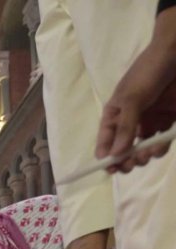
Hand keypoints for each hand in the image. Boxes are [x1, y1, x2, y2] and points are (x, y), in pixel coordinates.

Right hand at [96, 11, 175, 171]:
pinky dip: (160, 147)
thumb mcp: (132, 99)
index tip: (109, 169)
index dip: (106, 155)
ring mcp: (151, 119)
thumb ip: (125, 127)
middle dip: (126, 158)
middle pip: (125, 146)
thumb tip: (115, 155)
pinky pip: (162, 139)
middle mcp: (131, 119)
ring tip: (146, 155)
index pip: (106, 139)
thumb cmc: (148, 72)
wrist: (175, 53)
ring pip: (144, 146)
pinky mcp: (169, 118)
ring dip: (143, 155)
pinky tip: (159, 147)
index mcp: (115, 112)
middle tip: (130, 165)